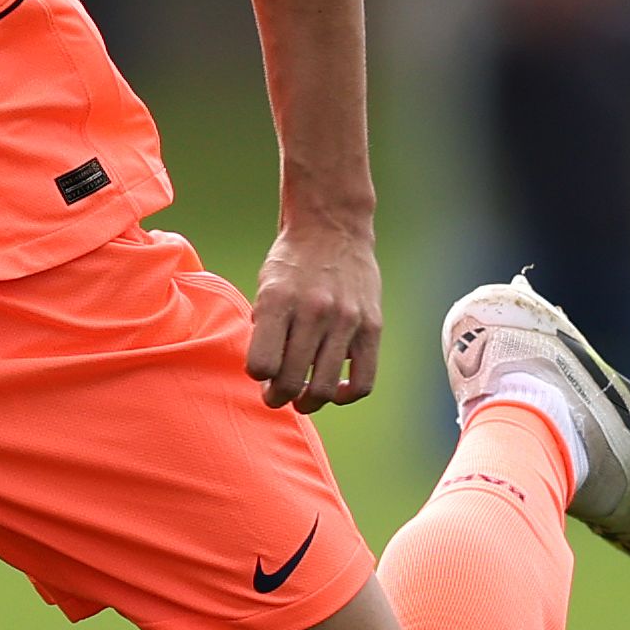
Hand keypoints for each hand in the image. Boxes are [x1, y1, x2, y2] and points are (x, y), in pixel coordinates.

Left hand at [247, 209, 382, 409]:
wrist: (332, 227)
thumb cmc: (292, 262)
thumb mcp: (266, 287)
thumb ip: (265, 329)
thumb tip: (266, 376)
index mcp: (278, 300)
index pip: (261, 365)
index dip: (257, 375)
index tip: (260, 372)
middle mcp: (313, 311)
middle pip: (290, 382)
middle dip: (277, 398)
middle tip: (275, 396)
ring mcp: (346, 320)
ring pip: (323, 388)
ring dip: (307, 402)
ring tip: (301, 398)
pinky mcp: (372, 326)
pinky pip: (362, 381)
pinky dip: (345, 395)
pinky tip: (334, 390)